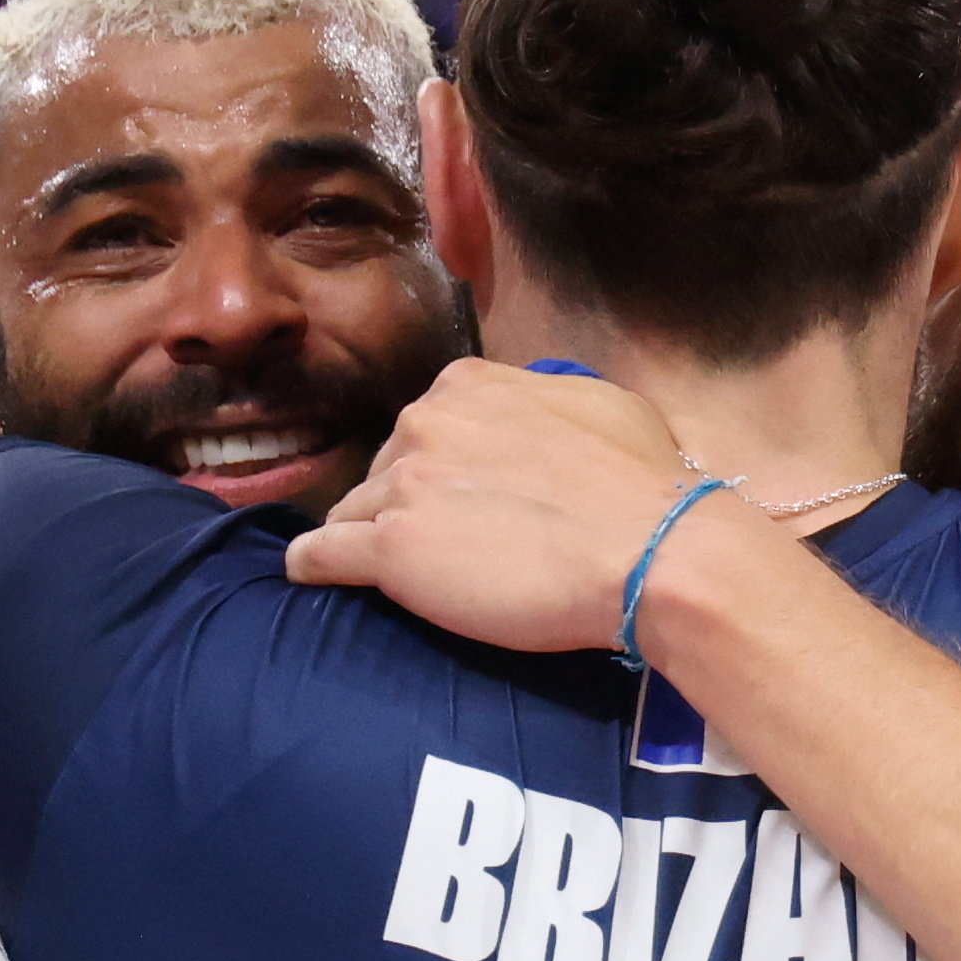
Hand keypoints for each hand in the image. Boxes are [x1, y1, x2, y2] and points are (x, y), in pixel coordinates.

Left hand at [285, 359, 715, 654]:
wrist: (650, 550)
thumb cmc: (641, 483)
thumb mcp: (596, 406)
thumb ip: (538, 402)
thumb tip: (531, 416)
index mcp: (466, 385)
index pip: (424, 425)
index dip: (438, 466)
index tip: (460, 498)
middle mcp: (424, 422)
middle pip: (384, 468)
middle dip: (404, 501)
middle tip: (447, 544)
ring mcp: (402, 485)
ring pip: (352, 511)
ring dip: (367, 536)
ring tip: (396, 573)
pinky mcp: (390, 550)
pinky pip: (320, 555)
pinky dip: (312, 565)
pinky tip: (310, 576)